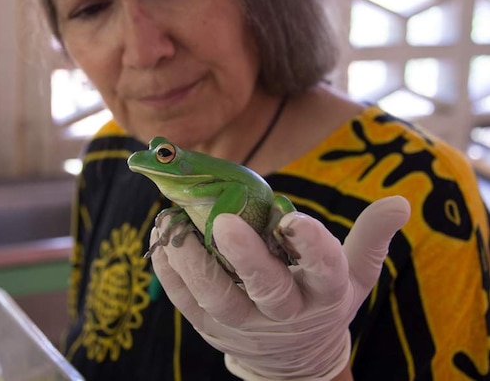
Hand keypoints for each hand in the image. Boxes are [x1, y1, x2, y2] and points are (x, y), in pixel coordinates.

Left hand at [149, 196, 409, 380]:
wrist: (294, 359)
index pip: (325, 270)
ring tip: (172, 228)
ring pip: (218, 300)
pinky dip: (170, 275)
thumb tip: (400, 201)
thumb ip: (370, 236)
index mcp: (325, 293)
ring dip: (193, 264)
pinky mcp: (212, 330)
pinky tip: (159, 242)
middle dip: (246, 257)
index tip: (294, 218)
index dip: (312, 246)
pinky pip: (187, 305)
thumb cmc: (322, 299)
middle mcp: (285, 312)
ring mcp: (245, 325)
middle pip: (268, 289)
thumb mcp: (354, 274)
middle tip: (223, 222)